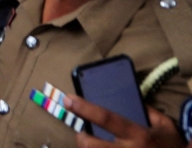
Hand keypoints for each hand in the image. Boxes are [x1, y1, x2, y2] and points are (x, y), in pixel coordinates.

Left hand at [63, 94, 184, 147]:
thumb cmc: (173, 147)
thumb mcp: (166, 126)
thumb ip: (149, 111)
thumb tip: (131, 100)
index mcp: (138, 135)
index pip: (107, 118)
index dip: (85, 108)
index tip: (67, 99)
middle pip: (91, 145)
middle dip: (81, 138)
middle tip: (83, 134)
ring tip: (91, 144)